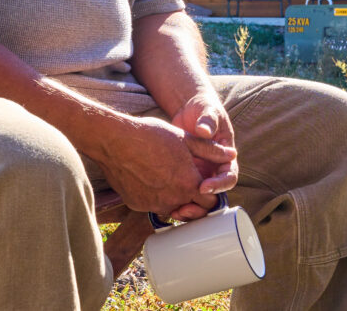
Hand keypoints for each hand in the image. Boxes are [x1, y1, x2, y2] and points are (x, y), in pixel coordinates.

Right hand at [95, 115, 236, 219]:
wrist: (115, 141)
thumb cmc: (152, 136)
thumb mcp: (185, 139)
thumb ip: (211, 150)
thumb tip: (231, 154)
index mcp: (189, 184)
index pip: (210, 203)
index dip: (211, 195)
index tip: (207, 188)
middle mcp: (172, 200)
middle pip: (192, 210)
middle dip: (194, 201)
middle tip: (189, 185)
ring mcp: (153, 205)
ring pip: (172, 208)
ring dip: (175, 199)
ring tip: (169, 178)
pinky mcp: (137, 205)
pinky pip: (153, 205)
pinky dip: (156, 197)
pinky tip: (151, 179)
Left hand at [171, 91, 238, 218]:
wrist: (190, 109)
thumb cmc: (203, 109)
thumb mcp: (207, 112)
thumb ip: (208, 121)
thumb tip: (204, 130)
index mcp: (226, 156)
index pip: (229, 176)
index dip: (219, 185)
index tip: (203, 187)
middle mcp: (215, 167)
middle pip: (215, 194)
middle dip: (203, 205)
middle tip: (187, 208)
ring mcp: (201, 172)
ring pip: (199, 198)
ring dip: (190, 207)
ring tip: (176, 212)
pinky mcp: (186, 174)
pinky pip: (185, 193)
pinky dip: (178, 201)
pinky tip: (166, 206)